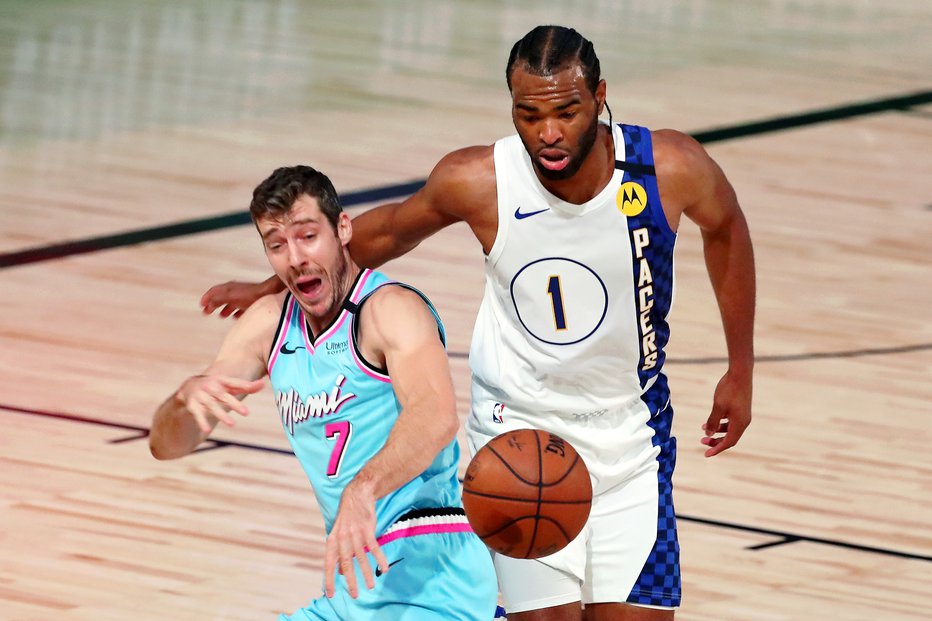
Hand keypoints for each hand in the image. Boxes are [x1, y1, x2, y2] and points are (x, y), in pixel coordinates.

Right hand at [177, 375, 265, 432]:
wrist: (189, 387)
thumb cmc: (216, 387)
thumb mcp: (230, 386)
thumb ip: (246, 386)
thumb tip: (264, 384)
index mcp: (220, 380)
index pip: (233, 382)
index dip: (244, 385)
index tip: (255, 388)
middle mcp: (210, 386)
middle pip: (223, 395)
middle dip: (234, 404)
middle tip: (246, 413)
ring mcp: (200, 395)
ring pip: (211, 405)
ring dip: (221, 415)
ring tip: (232, 424)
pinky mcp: (192, 405)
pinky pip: (197, 414)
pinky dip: (202, 421)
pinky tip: (207, 430)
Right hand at [200, 280, 268, 318]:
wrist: (270, 293)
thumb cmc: (250, 295)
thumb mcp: (231, 297)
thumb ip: (219, 299)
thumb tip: (208, 303)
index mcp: (228, 288)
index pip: (214, 292)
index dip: (206, 298)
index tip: (202, 305)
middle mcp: (235, 291)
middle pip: (221, 298)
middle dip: (213, 305)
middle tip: (206, 312)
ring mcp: (243, 296)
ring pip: (231, 303)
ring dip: (224, 309)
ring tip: (221, 316)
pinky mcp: (251, 302)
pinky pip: (241, 307)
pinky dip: (236, 312)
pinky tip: (235, 317)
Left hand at [324, 478, 388, 598]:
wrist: (357, 495)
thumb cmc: (347, 518)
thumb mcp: (338, 534)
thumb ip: (338, 552)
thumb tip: (340, 573)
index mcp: (332, 540)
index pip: (328, 564)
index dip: (329, 579)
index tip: (331, 594)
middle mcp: (342, 538)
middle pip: (345, 563)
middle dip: (350, 580)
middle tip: (354, 595)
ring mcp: (355, 534)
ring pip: (361, 558)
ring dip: (366, 573)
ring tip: (371, 586)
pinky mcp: (367, 530)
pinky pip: (374, 548)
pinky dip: (380, 558)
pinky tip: (384, 568)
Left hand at [701, 370, 751, 456]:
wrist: (740, 373)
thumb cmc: (728, 389)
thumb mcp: (717, 406)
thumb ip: (713, 421)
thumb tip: (708, 434)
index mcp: (740, 423)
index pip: (728, 442)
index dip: (717, 449)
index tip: (706, 454)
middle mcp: (744, 421)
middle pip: (730, 438)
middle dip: (716, 441)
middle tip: (702, 441)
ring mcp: (743, 415)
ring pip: (730, 429)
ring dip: (717, 431)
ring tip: (703, 429)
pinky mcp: (741, 408)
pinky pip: (731, 421)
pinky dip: (721, 423)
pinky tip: (711, 419)